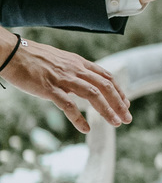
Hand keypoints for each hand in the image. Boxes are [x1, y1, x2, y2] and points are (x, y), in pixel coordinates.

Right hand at [1, 39, 130, 131]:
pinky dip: (78, 118)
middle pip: (105, 86)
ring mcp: (63, 79)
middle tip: (127, 118)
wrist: (13, 53)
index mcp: (79, 63)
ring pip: (93, 95)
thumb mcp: (60, 61)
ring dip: (107, 110)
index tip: (126, 104)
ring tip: (115, 123)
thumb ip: (74, 71)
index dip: (119, 91)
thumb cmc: (34, 58)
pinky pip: (68, 105)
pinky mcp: (49, 88)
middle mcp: (75, 70)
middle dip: (119, 103)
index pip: (106, 76)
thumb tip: (84, 82)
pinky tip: (85, 129)